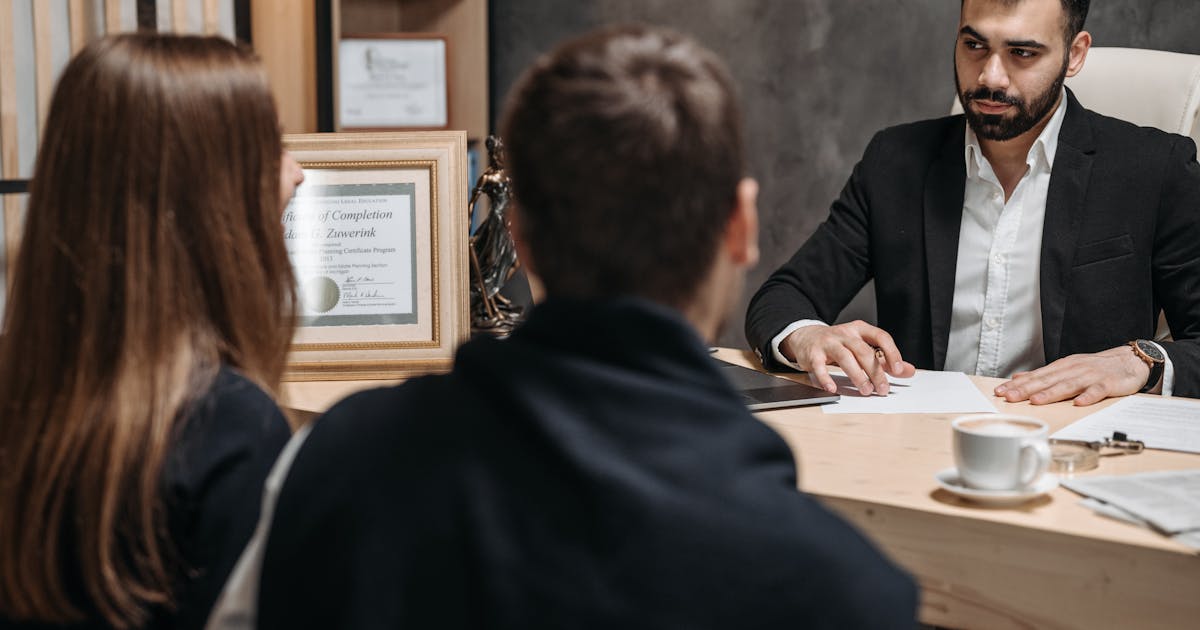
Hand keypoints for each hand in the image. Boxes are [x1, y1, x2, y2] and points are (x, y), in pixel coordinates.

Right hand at [781, 320, 915, 394]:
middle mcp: (845, 333)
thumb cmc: (839, 344)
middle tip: (882, 389)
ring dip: (857, 376)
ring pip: (845, 358)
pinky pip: (820, 366)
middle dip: (875, 372)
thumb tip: (908, 370)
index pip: (880, 337)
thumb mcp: (862, 347)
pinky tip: (833, 388)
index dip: (891, 353)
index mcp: (860, 329)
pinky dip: (826, 378)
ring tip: (866, 390)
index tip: (897, 370)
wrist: (806, 336)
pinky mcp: (813, 353)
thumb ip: (885, 359)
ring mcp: (828, 342)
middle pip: (864, 351)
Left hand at [993, 345, 1149, 405]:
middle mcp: (1073, 370)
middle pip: (1047, 380)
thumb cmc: (1094, 367)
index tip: (1000, 391)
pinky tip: (1078, 403)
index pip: (1035, 376)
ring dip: (1051, 393)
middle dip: (1026, 389)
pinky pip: (1097, 391)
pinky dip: (1088, 396)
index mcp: (1062, 367)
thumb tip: (1017, 377)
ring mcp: (1090, 376)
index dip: (1017, 384)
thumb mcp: (1066, 367)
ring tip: (1036, 401)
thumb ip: (1043, 374)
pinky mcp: (1108, 384)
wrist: (1128, 360)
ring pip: (1068, 385)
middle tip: (1009, 396)